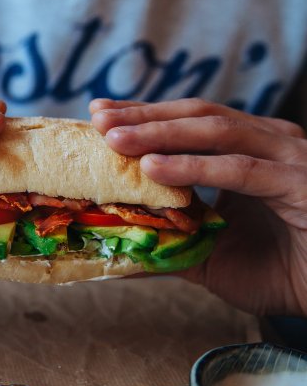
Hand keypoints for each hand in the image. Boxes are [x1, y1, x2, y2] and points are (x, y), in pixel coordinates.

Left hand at [91, 98, 306, 316]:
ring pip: (215, 132)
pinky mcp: (300, 182)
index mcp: (248, 150)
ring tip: (115, 139)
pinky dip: (195, 167)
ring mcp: (286, 158)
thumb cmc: (283, 271)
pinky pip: (239, 169)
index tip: (100, 115)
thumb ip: (172, 244)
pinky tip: (154, 168)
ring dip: (160, 133)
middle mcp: (268, 143)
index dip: (144, 116)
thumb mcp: (214, 254)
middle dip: (144, 116)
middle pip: (196, 116)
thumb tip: (120, 246)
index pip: (188, 123)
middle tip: (99, 118)